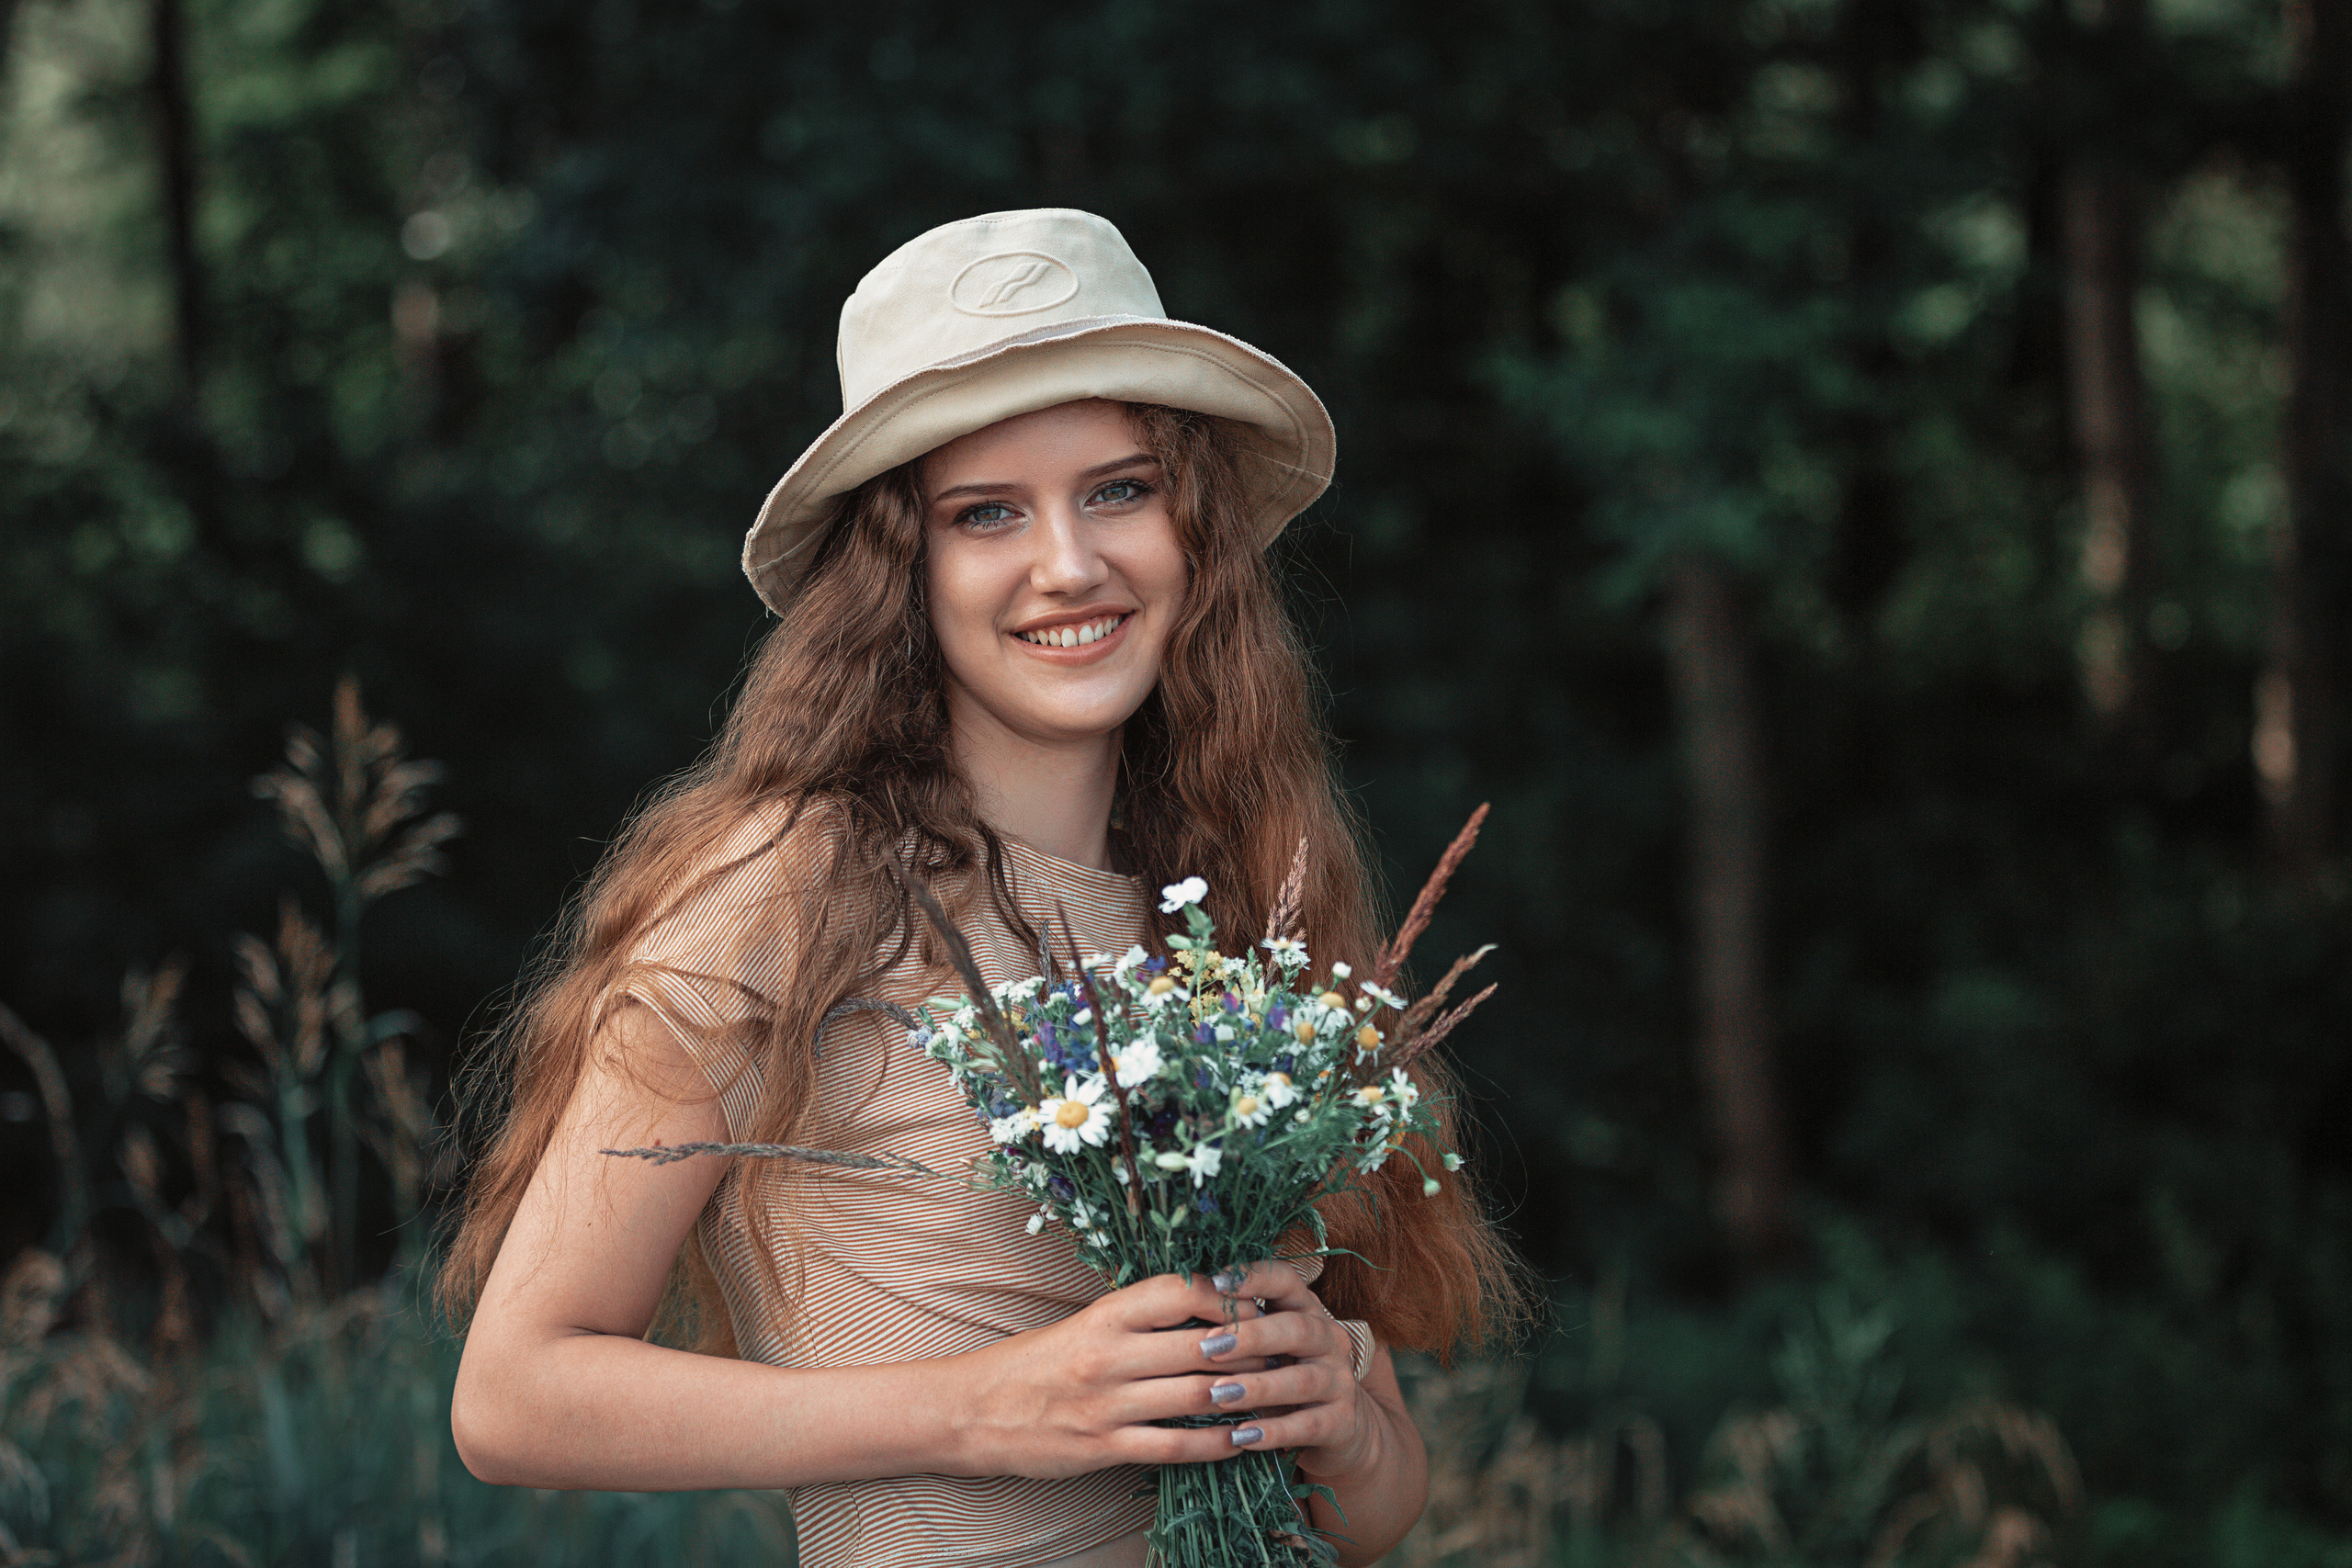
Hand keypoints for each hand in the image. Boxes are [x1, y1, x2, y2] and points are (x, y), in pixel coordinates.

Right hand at [951, 1266, 1281, 1478]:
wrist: (972, 1411)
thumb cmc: (1034, 1363)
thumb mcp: (1084, 1324)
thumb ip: (1139, 1317)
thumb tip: (1205, 1303)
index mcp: (1105, 1315)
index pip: (1181, 1291)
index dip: (1228, 1294)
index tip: (1257, 1300)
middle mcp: (1109, 1355)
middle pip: (1201, 1344)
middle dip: (1252, 1347)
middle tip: (1284, 1348)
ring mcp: (1108, 1404)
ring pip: (1197, 1394)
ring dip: (1245, 1394)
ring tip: (1276, 1391)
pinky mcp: (1104, 1447)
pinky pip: (1176, 1446)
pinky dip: (1217, 1443)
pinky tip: (1242, 1439)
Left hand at [1187, 1258, 1375, 1479]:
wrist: (1340, 1428)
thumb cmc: (1285, 1376)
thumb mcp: (1268, 1347)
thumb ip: (1239, 1327)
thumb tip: (1178, 1306)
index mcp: (1307, 1311)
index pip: (1286, 1281)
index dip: (1253, 1277)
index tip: (1214, 1282)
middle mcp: (1329, 1340)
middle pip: (1296, 1329)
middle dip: (1250, 1337)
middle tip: (1206, 1348)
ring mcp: (1340, 1381)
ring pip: (1302, 1380)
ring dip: (1257, 1387)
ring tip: (1218, 1395)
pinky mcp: (1343, 1422)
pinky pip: (1308, 1426)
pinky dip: (1274, 1431)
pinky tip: (1240, 1436)